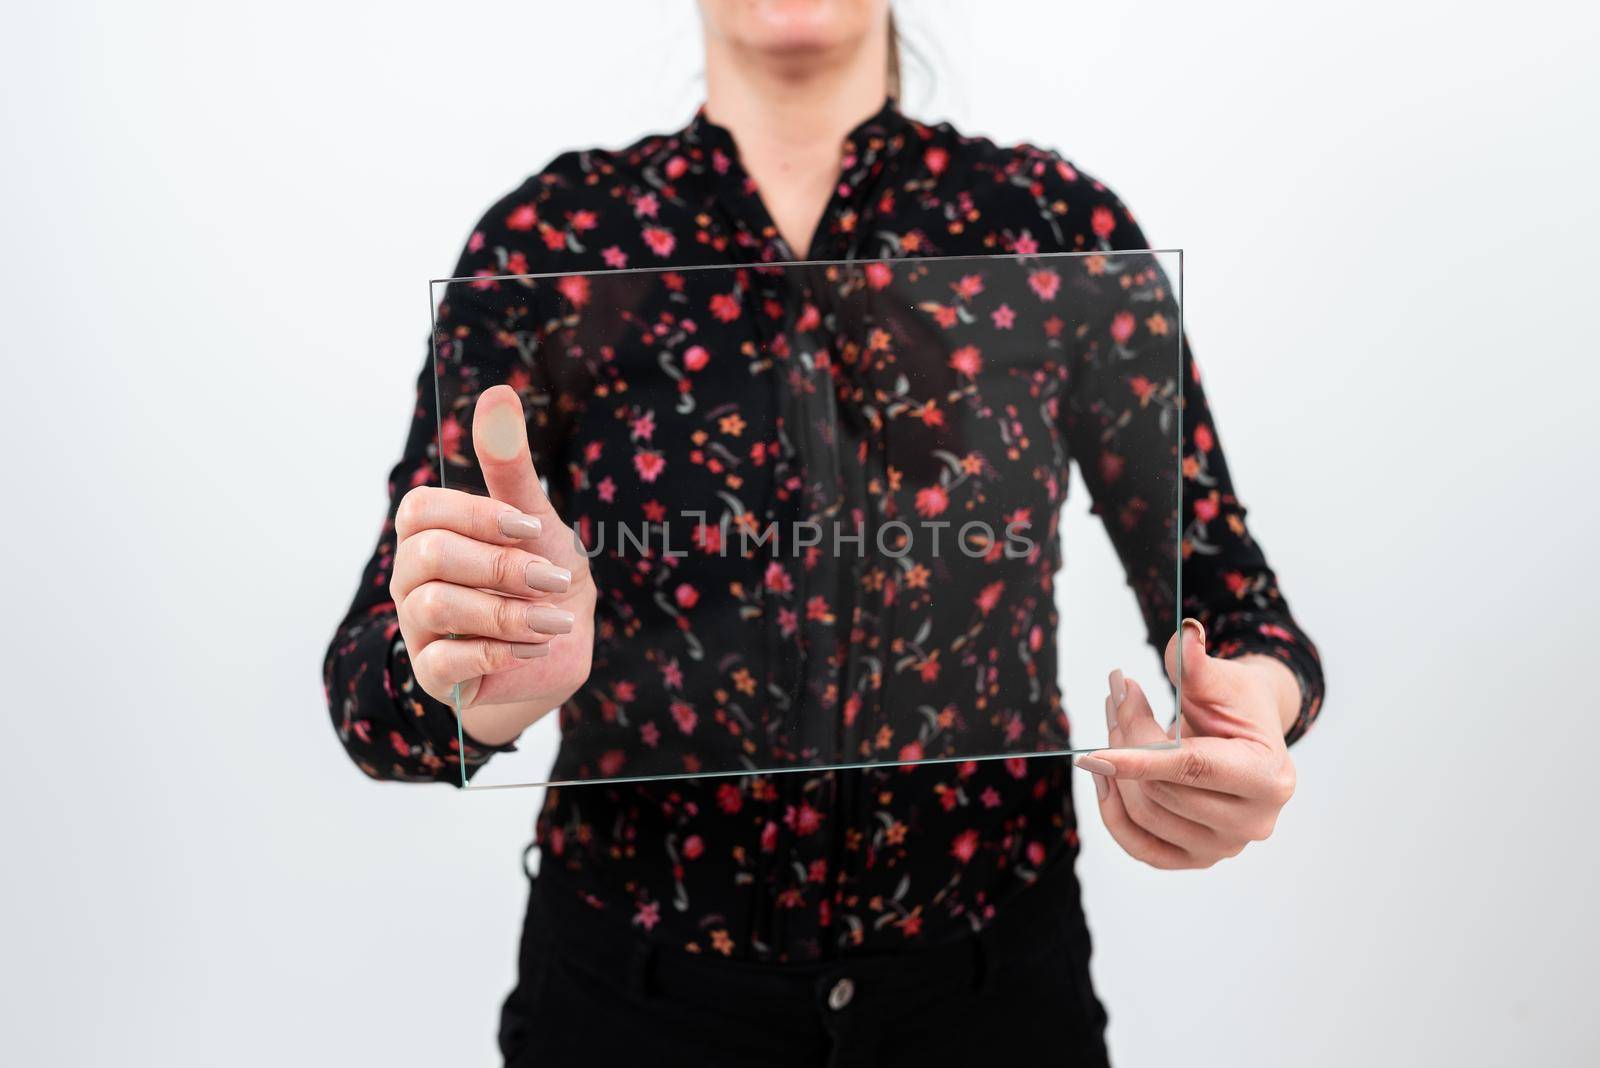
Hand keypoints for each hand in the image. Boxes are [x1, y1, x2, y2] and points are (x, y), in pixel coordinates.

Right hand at [391, 385, 594, 745]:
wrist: (559, 642)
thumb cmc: (540, 571)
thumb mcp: (535, 518)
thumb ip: (511, 464)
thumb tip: (498, 393)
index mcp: (430, 531)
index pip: (422, 508)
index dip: (476, 515)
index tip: (530, 528)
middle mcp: (412, 575)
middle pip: (429, 556)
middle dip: (501, 567)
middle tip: (553, 579)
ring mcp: (417, 625)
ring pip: (436, 607)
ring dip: (506, 614)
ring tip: (554, 619)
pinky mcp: (434, 672)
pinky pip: (443, 661)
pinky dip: (496, 652)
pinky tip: (535, 647)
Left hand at [1075, 620, 1298, 868]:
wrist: (1248, 738)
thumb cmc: (1237, 706)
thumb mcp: (1223, 680)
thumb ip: (1198, 664)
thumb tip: (1184, 635)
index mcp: (1268, 778)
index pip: (1193, 770)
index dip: (1139, 758)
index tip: (1091, 755)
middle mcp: (1252, 823)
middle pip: (1160, 788)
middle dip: (1127, 738)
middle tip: (1118, 693)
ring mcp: (1224, 848)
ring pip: (1143, 812)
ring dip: (1114, 768)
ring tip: (1115, 721)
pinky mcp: (1195, 859)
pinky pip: (1137, 844)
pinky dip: (1112, 809)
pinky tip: (1103, 775)